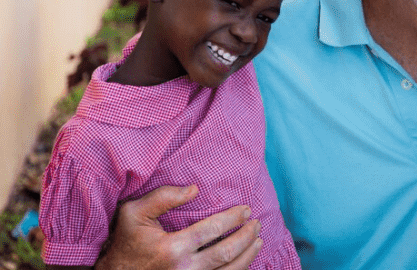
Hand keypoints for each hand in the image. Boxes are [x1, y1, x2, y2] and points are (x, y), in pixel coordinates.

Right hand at [95, 185, 261, 269]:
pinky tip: (244, 262)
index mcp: (172, 248)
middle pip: (226, 253)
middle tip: (257, 225)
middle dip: (246, 237)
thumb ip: (162, 197)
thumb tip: (195, 189)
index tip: (246, 210)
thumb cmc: (125, 243)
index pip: (213, 230)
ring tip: (258, 242)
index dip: (233, 218)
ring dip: (248, 256)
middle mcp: (183, 269)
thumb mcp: (133, 214)